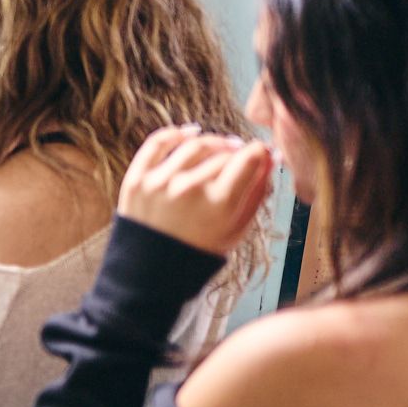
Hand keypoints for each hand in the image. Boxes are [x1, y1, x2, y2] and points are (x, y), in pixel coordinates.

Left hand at [117, 125, 274, 256]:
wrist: (149, 273)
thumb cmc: (199, 251)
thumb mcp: (237, 229)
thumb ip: (256, 193)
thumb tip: (270, 158)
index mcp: (218, 204)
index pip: (250, 158)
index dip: (261, 151)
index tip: (262, 153)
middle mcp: (189, 189)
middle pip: (224, 153)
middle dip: (237, 152)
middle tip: (240, 156)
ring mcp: (159, 182)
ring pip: (196, 143)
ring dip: (213, 142)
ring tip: (220, 148)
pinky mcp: (136, 179)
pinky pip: (158, 142)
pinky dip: (176, 133)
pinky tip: (190, 134)